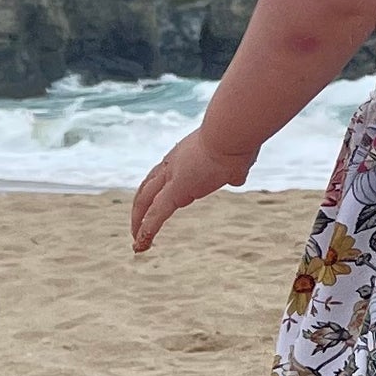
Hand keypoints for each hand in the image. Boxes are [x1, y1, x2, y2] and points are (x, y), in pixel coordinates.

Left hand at [131, 123, 258, 252]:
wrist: (233, 131)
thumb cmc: (239, 138)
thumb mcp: (235, 156)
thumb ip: (234, 168)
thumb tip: (237, 177)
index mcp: (184, 153)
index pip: (162, 173)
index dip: (156, 188)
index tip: (154, 202)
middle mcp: (173, 163)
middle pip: (147, 187)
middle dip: (140, 207)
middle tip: (136, 224)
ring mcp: (172, 176)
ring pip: (145, 201)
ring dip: (139, 221)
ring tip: (137, 242)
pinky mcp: (176, 190)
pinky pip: (156, 214)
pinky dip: (147, 229)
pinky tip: (140, 244)